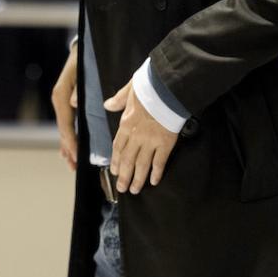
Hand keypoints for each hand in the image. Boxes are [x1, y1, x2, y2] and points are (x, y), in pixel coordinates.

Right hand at [51, 43, 78, 171]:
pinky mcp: (66, 104)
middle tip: (75, 167)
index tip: (76, 156)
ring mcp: (61, 103)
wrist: (80, 49)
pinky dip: (68, 138)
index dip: (71, 142)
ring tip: (72, 164)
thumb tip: (73, 102)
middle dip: (69, 149)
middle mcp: (59, 102)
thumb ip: (79, 87)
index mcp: (61, 97)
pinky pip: (67, 124)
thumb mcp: (81, 70)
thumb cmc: (83, 60)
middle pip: (63, 131)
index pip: (66, 125)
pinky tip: (70, 150)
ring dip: (68, 146)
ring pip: (64, 130)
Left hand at [102, 80, 178, 194]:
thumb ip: (119, 99)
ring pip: (142, 165)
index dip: (115, 161)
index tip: (114, 171)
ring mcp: (151, 141)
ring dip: (137, 179)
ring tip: (134, 190)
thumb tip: (108, 105)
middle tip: (122, 189)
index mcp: (126, 124)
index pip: (118, 147)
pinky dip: (156, 173)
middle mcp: (136, 136)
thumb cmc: (150, 86)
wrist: (169, 88)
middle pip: (127, 160)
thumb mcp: (130, 89)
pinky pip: (159, 162)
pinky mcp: (166, 143)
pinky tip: (154, 182)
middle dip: (124, 176)